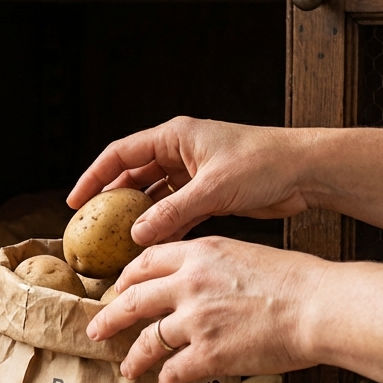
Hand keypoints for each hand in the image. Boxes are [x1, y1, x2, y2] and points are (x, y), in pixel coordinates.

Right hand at [66, 117, 310, 245]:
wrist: (306, 171)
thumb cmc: (264, 163)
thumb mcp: (213, 188)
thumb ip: (172, 212)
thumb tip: (135, 234)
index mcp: (176, 136)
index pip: (121, 153)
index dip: (95, 177)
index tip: (76, 202)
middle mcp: (181, 151)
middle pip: (134, 175)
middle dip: (114, 201)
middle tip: (94, 228)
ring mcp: (194, 173)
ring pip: (154, 196)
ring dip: (139, 218)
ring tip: (118, 243)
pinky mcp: (209, 193)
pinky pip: (175, 211)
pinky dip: (163, 227)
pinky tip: (151, 247)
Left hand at [86, 237, 328, 382]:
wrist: (318, 307)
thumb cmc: (295, 282)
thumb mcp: (246, 256)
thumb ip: (213, 267)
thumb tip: (196, 284)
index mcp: (199, 254)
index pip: (147, 261)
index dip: (127, 277)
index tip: (118, 289)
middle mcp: (189, 284)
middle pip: (133, 300)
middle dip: (110, 316)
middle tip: (96, 328)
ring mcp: (195, 320)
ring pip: (148, 340)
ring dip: (134, 357)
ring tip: (127, 368)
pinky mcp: (208, 354)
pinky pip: (174, 371)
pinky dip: (167, 381)